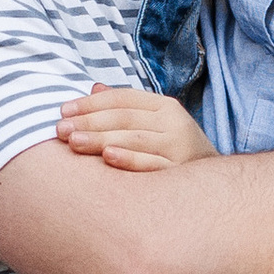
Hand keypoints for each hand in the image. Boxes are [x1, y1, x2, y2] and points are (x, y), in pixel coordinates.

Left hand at [54, 83, 217, 173]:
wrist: (213, 186)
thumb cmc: (173, 151)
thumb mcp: (154, 123)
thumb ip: (125, 107)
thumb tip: (94, 87)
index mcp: (164, 106)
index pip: (122, 99)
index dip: (91, 103)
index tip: (63, 111)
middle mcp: (173, 123)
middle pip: (124, 118)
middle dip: (89, 122)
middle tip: (60, 130)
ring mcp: (178, 147)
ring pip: (133, 139)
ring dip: (101, 139)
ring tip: (74, 142)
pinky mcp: (180, 172)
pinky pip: (151, 164)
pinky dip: (129, 160)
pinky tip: (108, 157)